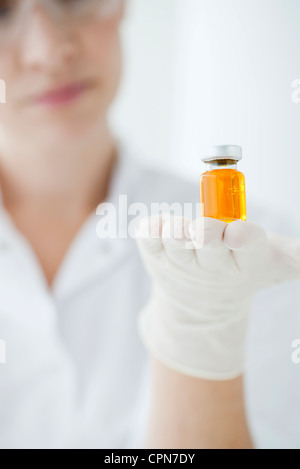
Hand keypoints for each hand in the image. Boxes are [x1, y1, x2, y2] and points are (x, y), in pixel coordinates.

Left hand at [134, 214, 299, 379]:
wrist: (202, 301)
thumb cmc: (242, 268)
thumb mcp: (277, 263)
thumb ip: (299, 257)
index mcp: (244, 260)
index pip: (247, 246)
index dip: (243, 238)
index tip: (237, 232)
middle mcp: (211, 261)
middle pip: (208, 243)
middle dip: (206, 234)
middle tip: (206, 227)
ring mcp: (180, 257)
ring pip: (174, 242)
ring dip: (174, 233)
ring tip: (177, 228)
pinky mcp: (156, 251)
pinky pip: (147, 238)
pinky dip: (148, 230)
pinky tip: (156, 226)